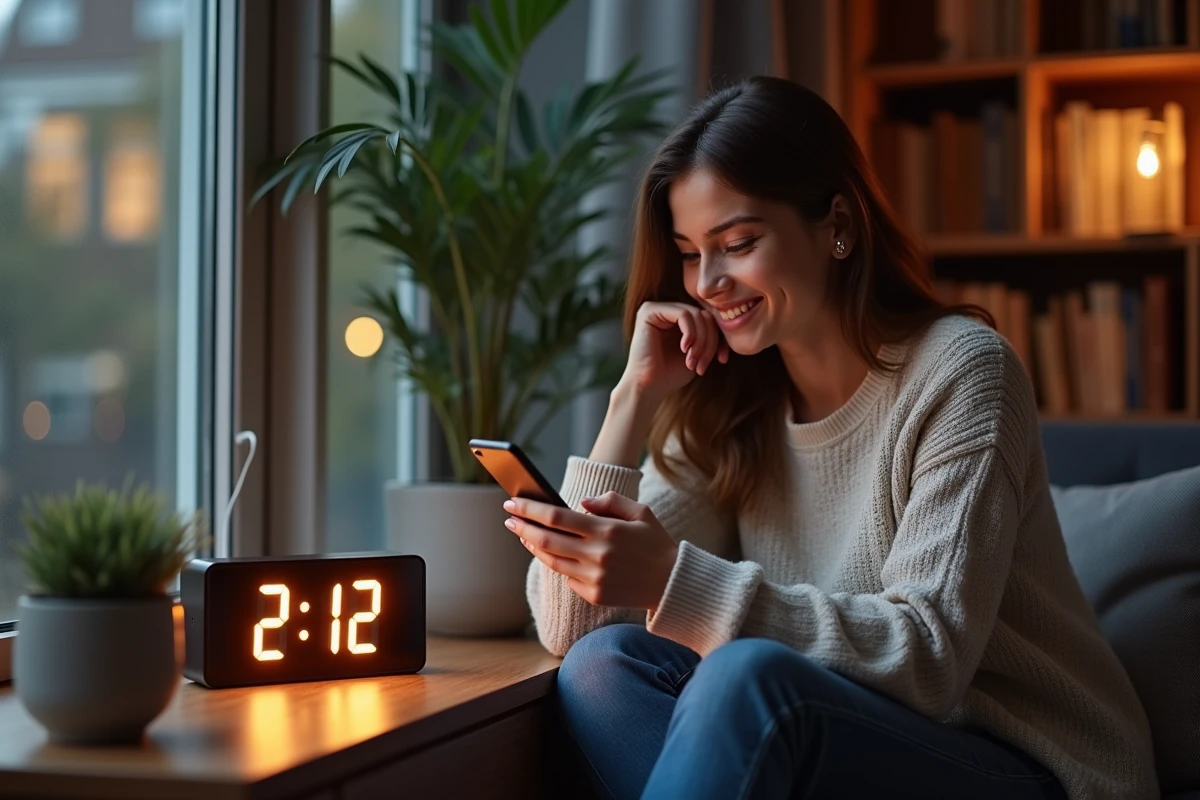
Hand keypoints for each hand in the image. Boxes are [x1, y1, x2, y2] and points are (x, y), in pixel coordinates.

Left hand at [503, 491, 678, 611]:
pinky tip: (552, 554)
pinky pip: (567, 577)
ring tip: (524, 534)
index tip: (512, 502)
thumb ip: (610, 501)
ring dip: (533, 546)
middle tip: (509, 518)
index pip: (557, 517)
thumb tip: (580, 503)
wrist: (673, 584)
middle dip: (522, 527)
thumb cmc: (656, 543)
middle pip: (546, 540)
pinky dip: (558, 564)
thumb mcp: (641, 512)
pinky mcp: (595, 595)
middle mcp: (597, 555)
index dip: (530, 509)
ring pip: (552, 560)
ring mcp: (595, 578)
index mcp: (607, 531)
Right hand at [622, 301, 729, 403]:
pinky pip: (683, 315)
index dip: (719, 339)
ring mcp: (658, 308)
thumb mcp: (699, 352)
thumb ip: (710, 336)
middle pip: (704, 316)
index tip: (722, 360)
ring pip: (696, 314)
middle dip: (709, 342)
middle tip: (702, 364)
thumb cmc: (671, 374)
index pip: (709, 319)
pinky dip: (690, 333)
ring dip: (700, 341)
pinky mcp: (649, 311)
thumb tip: (731, 322)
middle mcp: (667, 310)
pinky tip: (684, 349)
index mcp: (678, 319)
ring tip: (693, 361)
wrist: (648, 387)